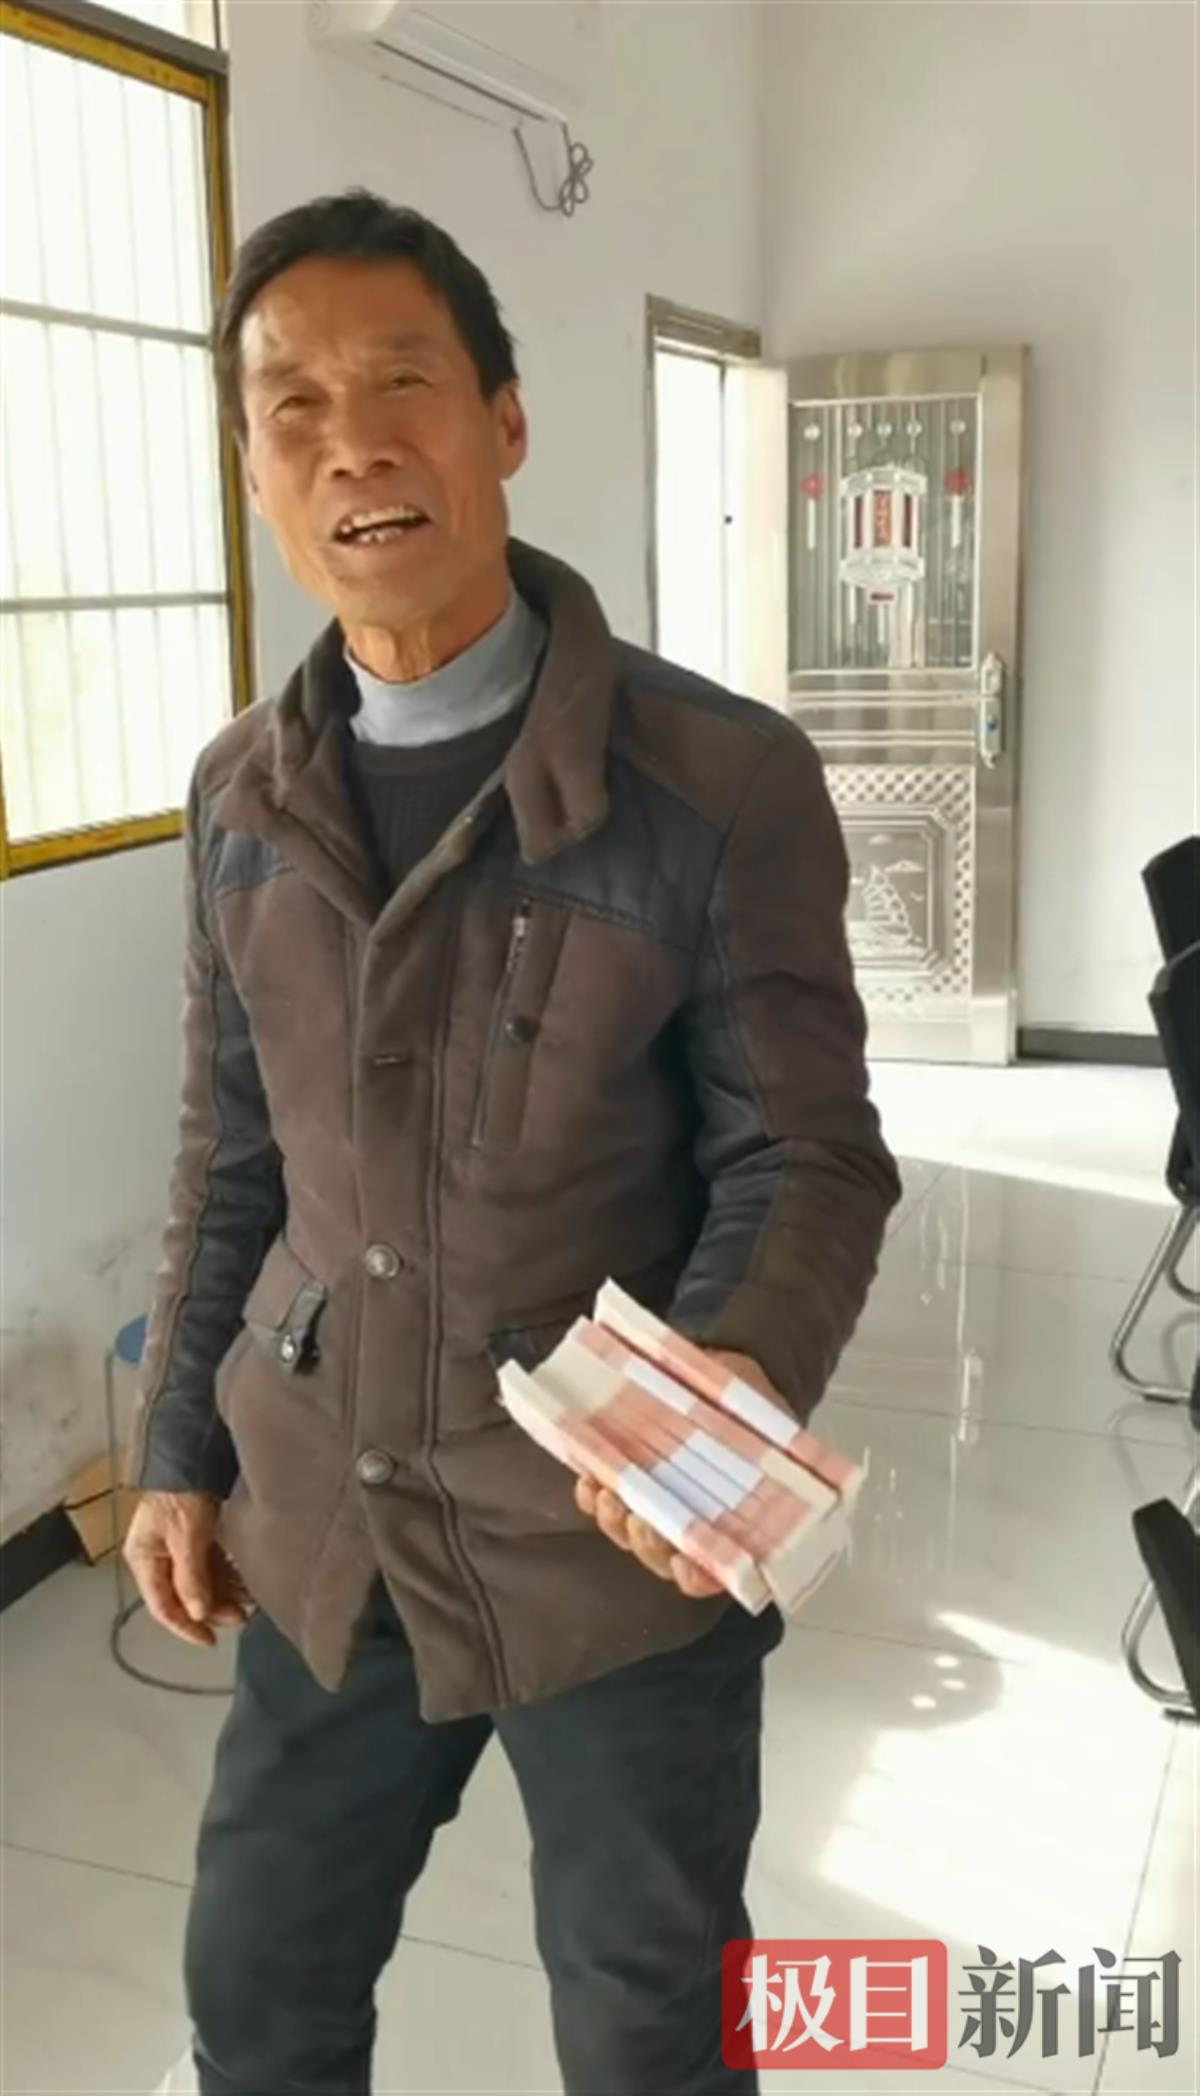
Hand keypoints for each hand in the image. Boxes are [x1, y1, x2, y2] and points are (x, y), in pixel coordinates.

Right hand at [123, 1491, 251, 1646]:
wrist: (193, 1456)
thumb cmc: (181, 1491)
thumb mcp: (186, 1537)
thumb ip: (191, 1577)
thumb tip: (198, 1613)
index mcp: (144, 1559)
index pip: (163, 1606)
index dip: (186, 1627)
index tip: (209, 1640)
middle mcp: (158, 1557)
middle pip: (185, 1597)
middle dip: (213, 1609)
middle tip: (240, 1616)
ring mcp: (177, 1548)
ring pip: (201, 1584)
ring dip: (224, 1594)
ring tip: (249, 1600)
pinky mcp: (196, 1538)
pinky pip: (211, 1567)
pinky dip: (227, 1576)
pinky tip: (245, 1582)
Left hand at [574, 1347, 774, 1599]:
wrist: (729, 1366)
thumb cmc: (754, 1405)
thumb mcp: (773, 1422)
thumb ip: (777, 1443)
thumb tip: (793, 1448)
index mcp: (733, 1523)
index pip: (715, 1571)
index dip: (697, 1577)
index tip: (683, 1564)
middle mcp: (689, 1523)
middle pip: (662, 1556)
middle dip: (647, 1545)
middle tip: (641, 1523)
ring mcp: (654, 1503)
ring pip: (627, 1533)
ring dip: (614, 1522)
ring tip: (608, 1496)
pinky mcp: (626, 1477)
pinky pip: (601, 1499)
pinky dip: (590, 1495)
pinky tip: (588, 1477)